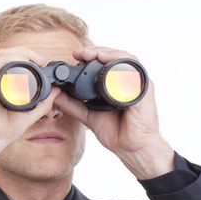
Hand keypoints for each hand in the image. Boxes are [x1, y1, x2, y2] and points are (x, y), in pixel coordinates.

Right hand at [0, 46, 60, 171]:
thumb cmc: (2, 130)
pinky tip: (26, 62)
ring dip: (22, 53)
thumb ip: (42, 103)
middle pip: (6, 54)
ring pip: (2, 54)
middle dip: (26, 53)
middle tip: (42, 61)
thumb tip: (57, 91)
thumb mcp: (28, 113)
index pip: (8, 61)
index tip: (42, 64)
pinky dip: (13, 57)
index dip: (26, 58)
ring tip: (38, 60)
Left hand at [54, 46, 174, 178]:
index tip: (75, 55)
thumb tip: (56, 95)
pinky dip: (120, 62)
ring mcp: (138, 84)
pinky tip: (107, 61)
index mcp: (117, 84)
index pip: (106, 62)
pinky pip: (134, 70)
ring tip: (92, 54)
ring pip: (125, 58)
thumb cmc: (117, 132)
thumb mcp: (89, 115)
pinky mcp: (144, 89)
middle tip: (80, 53)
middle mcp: (129, 81)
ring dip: (107, 52)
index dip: (91, 55)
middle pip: (115, 56)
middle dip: (97, 51)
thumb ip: (73, 105)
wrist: (131, 148)